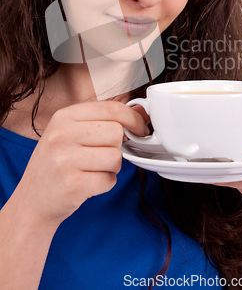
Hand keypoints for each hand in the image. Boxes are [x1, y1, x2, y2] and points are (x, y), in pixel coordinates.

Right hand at [14, 101, 148, 226]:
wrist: (32, 200)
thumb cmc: (56, 163)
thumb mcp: (70, 132)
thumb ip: (103, 120)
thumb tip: (142, 113)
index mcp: (63, 117)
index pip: (111, 108)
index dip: (133, 118)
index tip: (140, 128)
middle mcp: (61, 135)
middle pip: (116, 132)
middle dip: (116, 146)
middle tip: (102, 155)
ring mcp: (65, 160)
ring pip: (116, 157)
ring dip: (112, 167)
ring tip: (92, 169)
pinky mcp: (72, 185)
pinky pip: (109, 180)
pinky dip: (105, 183)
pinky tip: (88, 183)